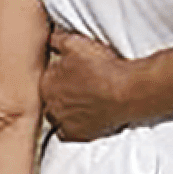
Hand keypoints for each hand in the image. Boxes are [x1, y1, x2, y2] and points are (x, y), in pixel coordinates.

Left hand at [39, 27, 130, 141]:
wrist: (127, 92)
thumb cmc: (103, 68)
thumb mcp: (75, 43)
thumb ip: (56, 40)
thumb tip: (49, 38)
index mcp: (45, 84)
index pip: (47, 79)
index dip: (61, 75)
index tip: (74, 72)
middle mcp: (50, 106)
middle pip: (52, 99)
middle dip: (63, 93)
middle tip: (81, 87)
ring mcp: (63, 122)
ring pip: (59, 116)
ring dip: (69, 109)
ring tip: (86, 101)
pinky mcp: (78, 135)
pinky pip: (70, 131)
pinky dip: (76, 125)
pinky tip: (87, 116)